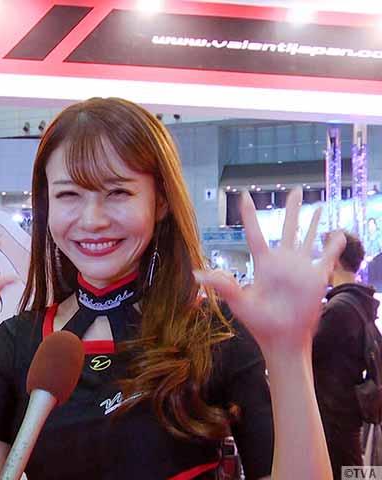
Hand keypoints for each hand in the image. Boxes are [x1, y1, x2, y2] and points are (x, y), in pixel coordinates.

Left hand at [194, 187, 345, 356]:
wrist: (282, 339)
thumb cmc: (259, 322)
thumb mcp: (239, 302)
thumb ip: (222, 285)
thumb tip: (196, 274)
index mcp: (263, 263)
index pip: (255, 232)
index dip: (250, 214)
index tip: (244, 195)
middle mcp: (283, 261)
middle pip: (288, 228)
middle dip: (292, 209)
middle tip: (296, 189)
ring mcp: (301, 268)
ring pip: (308, 237)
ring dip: (313, 222)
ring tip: (317, 205)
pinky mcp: (317, 277)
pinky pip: (328, 256)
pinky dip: (334, 245)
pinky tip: (338, 233)